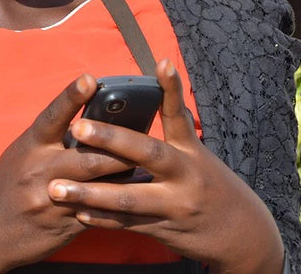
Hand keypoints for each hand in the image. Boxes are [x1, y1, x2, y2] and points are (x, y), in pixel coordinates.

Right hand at [0, 75, 136, 272]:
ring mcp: (52, 200)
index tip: (90, 79)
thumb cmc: (5, 189)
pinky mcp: (64, 225)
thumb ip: (49, 142)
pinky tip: (138, 198)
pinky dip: (119, 204)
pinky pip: (99, 212)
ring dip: (126, 175)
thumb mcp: (20, 157)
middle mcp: (39, 171)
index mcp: (29, 148)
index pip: (52, 117)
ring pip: (100, 185)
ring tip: (150, 165)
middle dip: (120, 148)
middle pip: (90, 156)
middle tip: (146, 135)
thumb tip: (86, 125)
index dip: (71, 97)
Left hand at [46, 60, 283, 271]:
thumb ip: (173, 136)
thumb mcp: (199, 159)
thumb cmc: (210, 188)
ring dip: (90, 193)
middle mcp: (186, 174)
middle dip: (110, 139)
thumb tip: (144, 105)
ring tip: (57, 188)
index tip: (162, 63)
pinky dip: (103, 219)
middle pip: (147, 152)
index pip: (179, 116)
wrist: (243, 236)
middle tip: (77, 128)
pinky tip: (78, 214)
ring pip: (128, 196)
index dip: (171, 89)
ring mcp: (176, 204)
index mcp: (191, 153)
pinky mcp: (166, 229)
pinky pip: (129, 224)